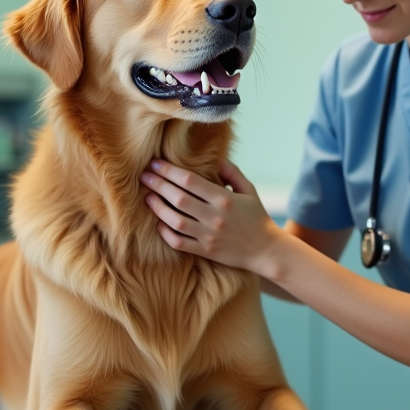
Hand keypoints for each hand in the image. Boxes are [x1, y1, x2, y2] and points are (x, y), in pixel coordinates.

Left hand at [140, 159, 277, 273]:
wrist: (266, 250)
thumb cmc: (256, 217)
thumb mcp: (249, 190)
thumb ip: (232, 172)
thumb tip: (215, 157)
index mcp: (224, 198)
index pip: (190, 180)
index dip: (169, 170)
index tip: (155, 163)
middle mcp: (214, 217)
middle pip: (178, 198)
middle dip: (158, 184)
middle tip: (144, 176)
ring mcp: (208, 236)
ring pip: (175, 221)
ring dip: (158, 207)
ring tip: (148, 197)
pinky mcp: (205, 251)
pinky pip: (179, 243)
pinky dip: (166, 233)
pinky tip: (158, 223)